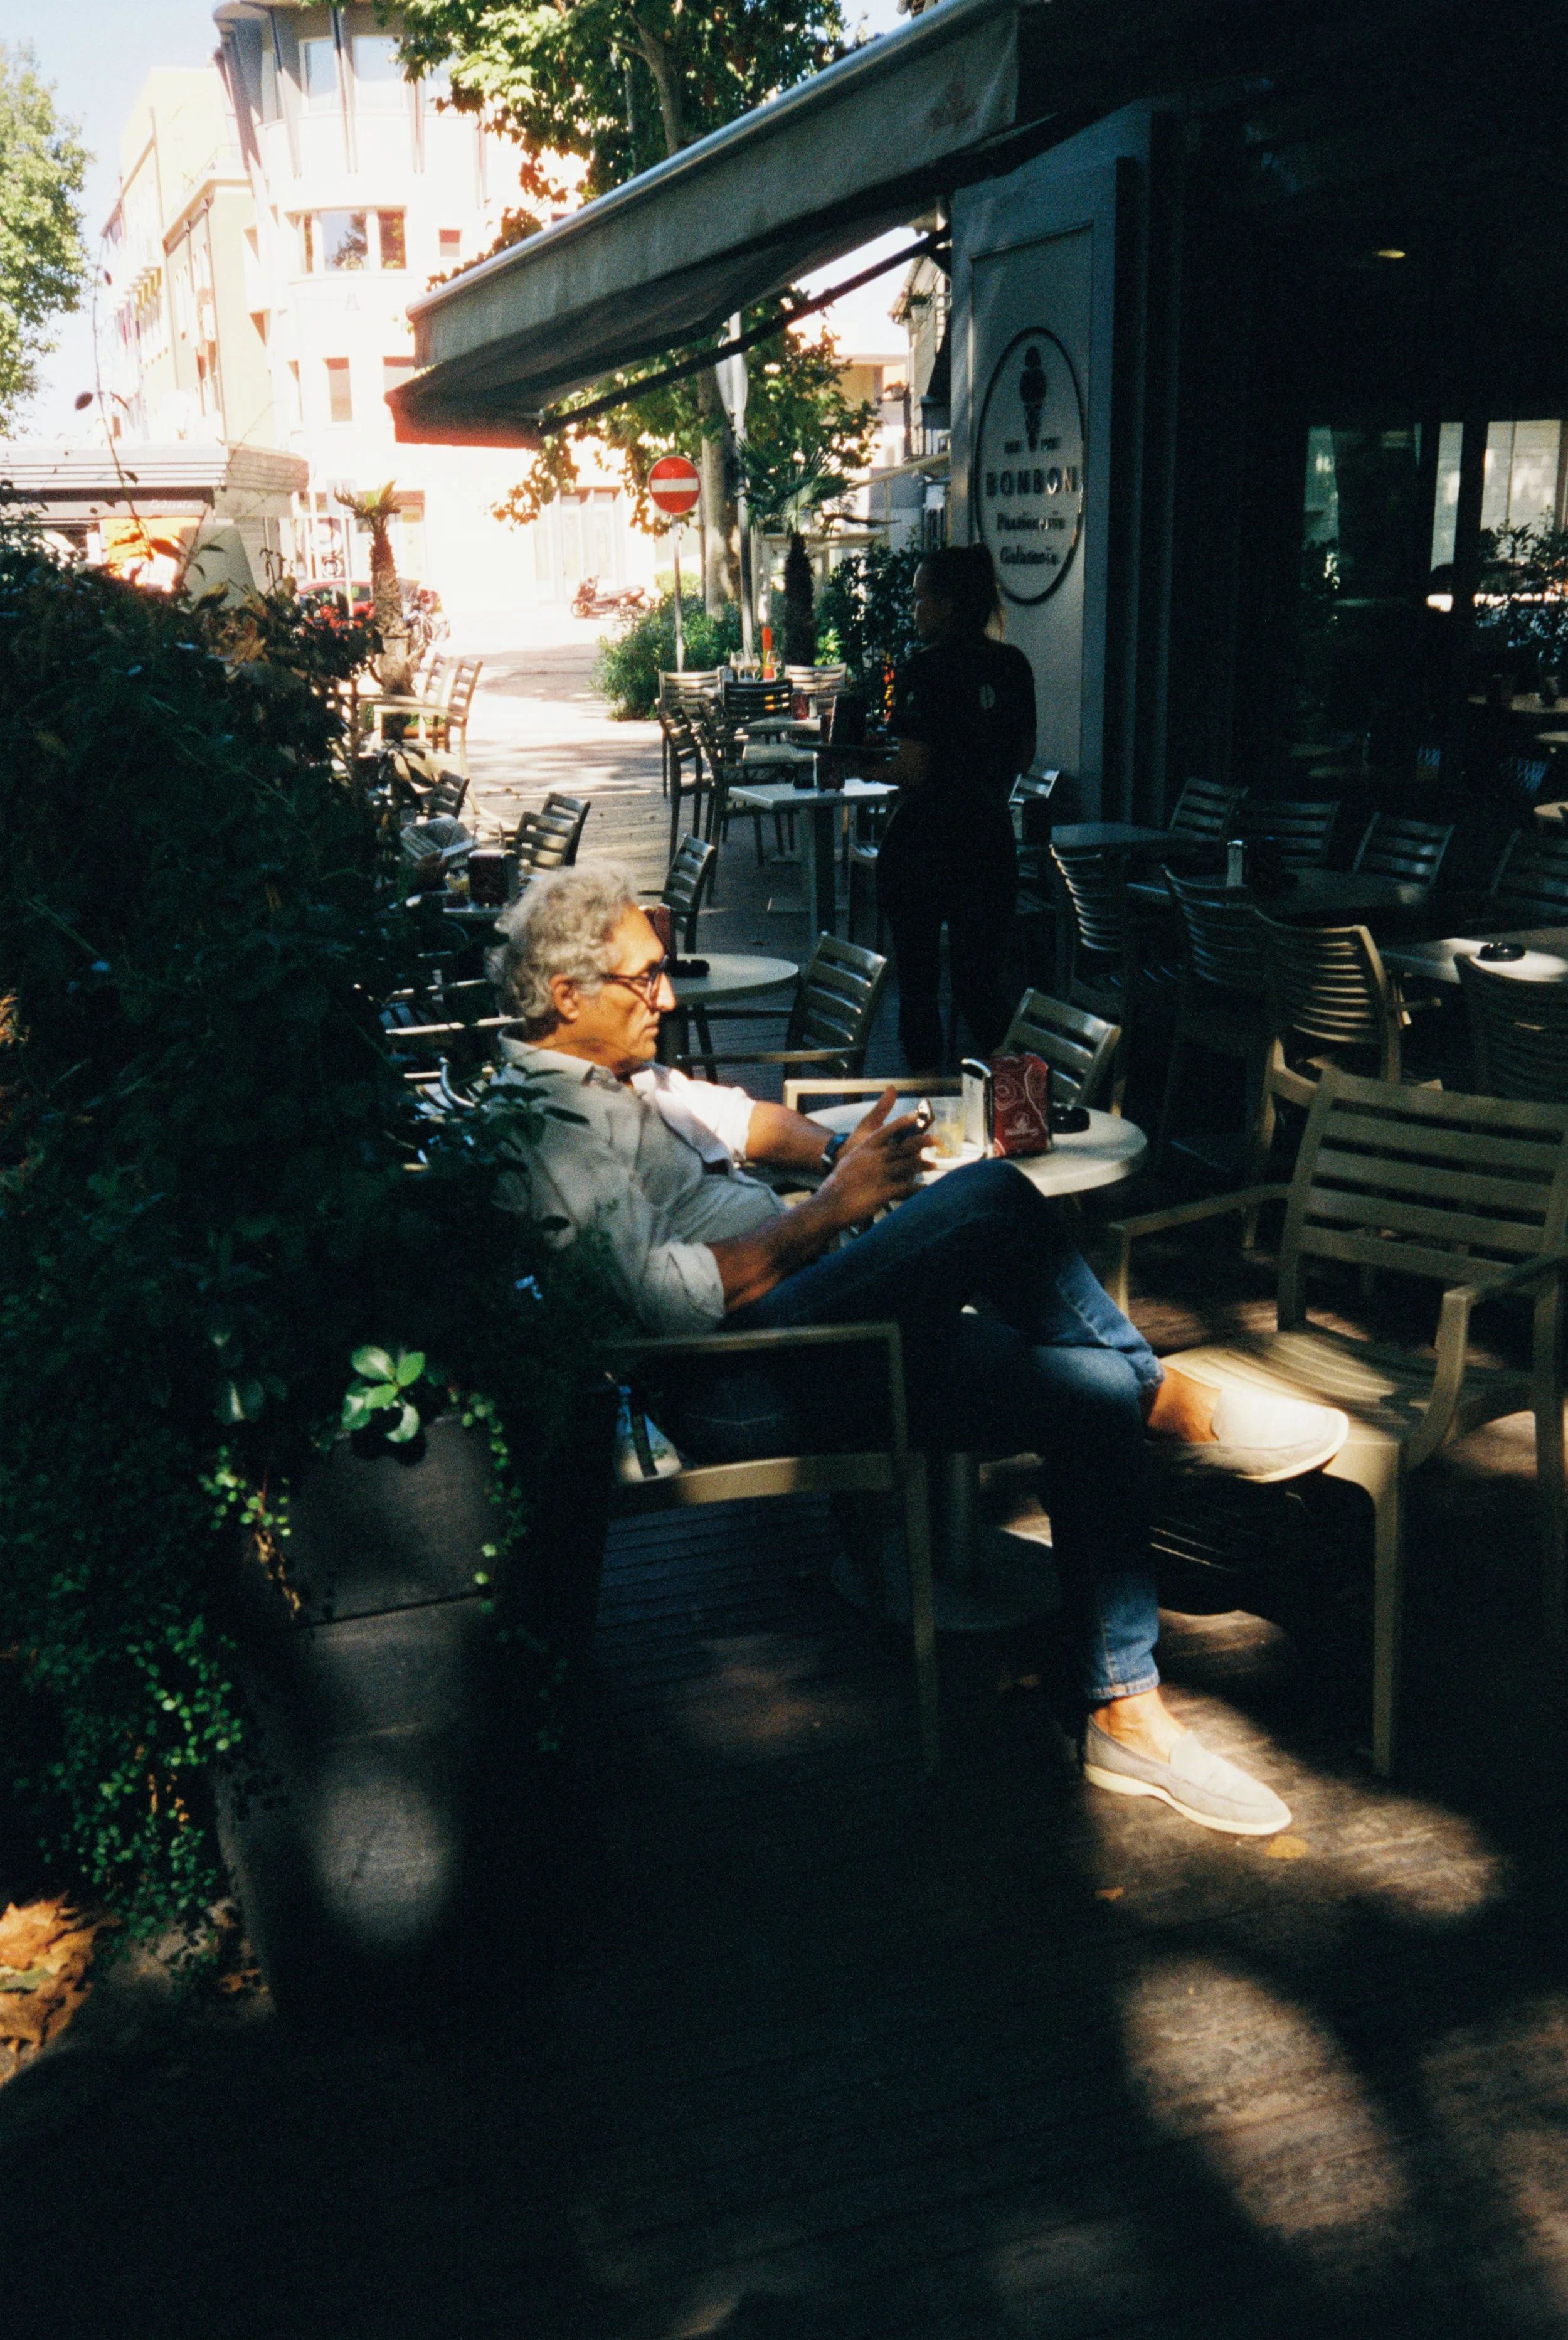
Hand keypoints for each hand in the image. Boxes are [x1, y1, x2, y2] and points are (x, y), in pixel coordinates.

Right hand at [821, 1093, 924, 1220]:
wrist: (829, 1204)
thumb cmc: (840, 1181)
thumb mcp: (850, 1158)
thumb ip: (866, 1146)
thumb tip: (872, 1135)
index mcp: (864, 1148)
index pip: (886, 1131)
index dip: (902, 1122)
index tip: (915, 1116)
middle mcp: (873, 1159)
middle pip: (903, 1146)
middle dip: (922, 1142)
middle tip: (936, 1140)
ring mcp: (878, 1175)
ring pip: (908, 1165)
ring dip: (924, 1165)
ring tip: (934, 1165)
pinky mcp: (883, 1192)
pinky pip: (906, 1188)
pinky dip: (918, 1188)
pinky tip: (927, 1189)